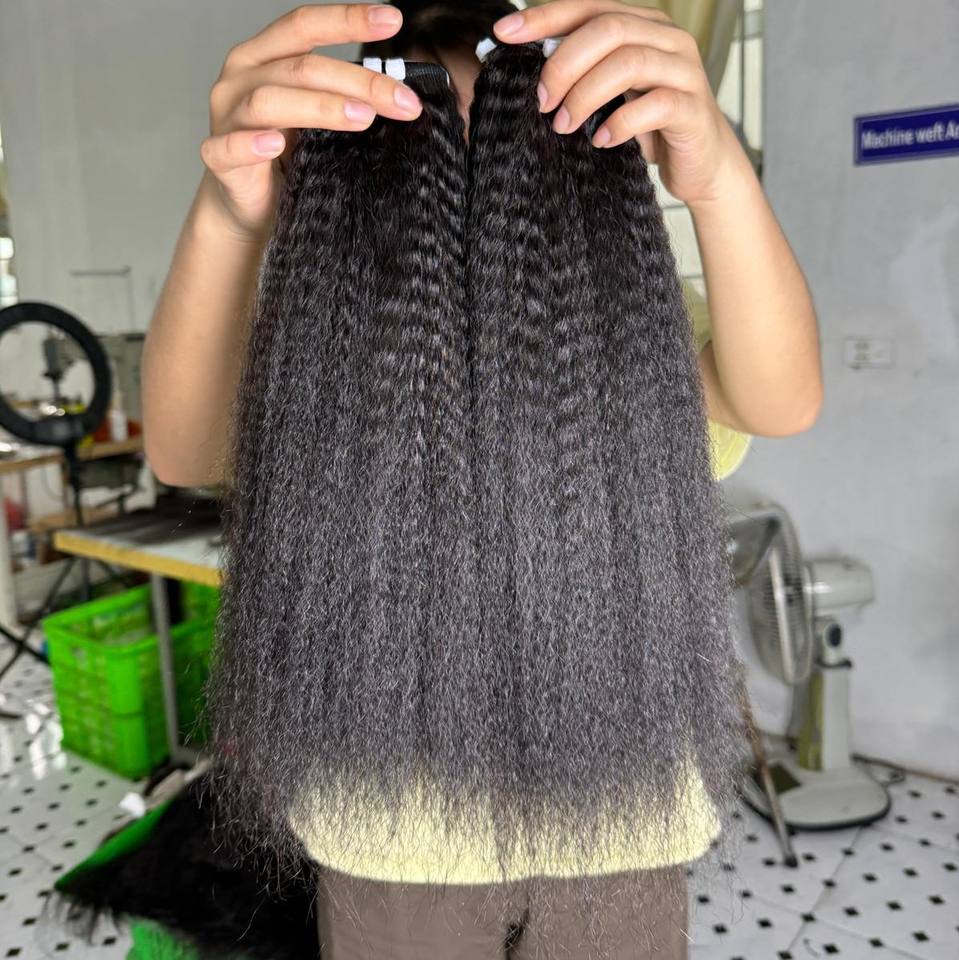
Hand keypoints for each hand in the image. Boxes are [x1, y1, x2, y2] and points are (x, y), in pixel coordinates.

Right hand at [201, 4, 424, 238]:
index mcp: (266, 57)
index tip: (393, 20)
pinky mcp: (217, 158)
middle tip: (402, 101)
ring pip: (270, 100)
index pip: (305, 26)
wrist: (251, 210)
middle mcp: (242, 77)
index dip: (348, 19)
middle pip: (300, 67)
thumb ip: (342, 98)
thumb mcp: (318, 120)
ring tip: (363, 118)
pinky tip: (276, 144)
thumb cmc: (289, 159)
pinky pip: (229, 148)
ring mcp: (226, 116)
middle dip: (358, 81)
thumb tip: (400, 94)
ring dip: (320, 107)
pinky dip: (251, 144)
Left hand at [492, 0, 748, 207]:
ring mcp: (684, 71)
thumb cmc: (648, 128)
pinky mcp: (693, 108)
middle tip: (542, 102)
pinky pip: (654, 105)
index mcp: (642, 25)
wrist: (700, 165)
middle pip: (607, 29)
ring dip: (586, 95)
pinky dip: (619, 123)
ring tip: (563, 125)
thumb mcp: (608, 95)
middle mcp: (667, 38)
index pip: (588, 7)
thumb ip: (580, 73)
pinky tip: (601, 141)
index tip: (503, 33)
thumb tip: (521, 64)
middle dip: (564, 64)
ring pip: (628, 62)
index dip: (544, 17)